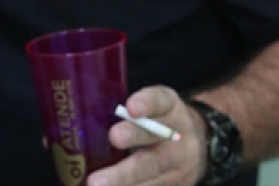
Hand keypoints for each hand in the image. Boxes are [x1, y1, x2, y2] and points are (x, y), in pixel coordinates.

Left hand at [87, 87, 206, 185]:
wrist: (203, 145)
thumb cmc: (161, 121)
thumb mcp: (155, 107)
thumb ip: (125, 111)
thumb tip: (75, 123)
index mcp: (170, 108)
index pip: (160, 100)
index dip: (147, 103)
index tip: (131, 107)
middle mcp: (176, 135)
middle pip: (154, 137)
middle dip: (133, 138)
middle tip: (114, 137)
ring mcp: (177, 163)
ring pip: (151, 170)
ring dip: (123, 179)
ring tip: (97, 183)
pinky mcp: (174, 184)